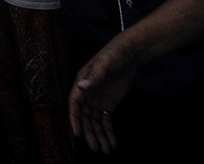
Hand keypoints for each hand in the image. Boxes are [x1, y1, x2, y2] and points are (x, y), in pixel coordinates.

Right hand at [68, 38, 137, 154]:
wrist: (128, 54)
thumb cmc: (112, 55)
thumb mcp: (103, 64)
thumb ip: (93, 76)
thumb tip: (81, 86)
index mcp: (81, 84)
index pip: (75, 104)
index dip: (75, 119)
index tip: (78, 133)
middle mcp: (87, 95)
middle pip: (85, 117)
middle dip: (89, 133)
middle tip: (94, 147)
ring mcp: (97, 101)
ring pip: (95, 122)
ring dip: (98, 135)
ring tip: (104, 150)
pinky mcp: (108, 105)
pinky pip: (106, 120)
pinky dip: (108, 131)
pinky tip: (112, 142)